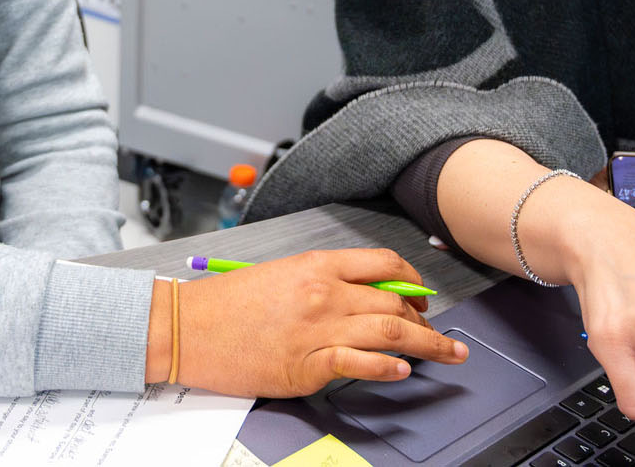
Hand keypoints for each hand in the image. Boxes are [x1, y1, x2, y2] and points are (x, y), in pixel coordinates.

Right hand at [148, 248, 468, 397]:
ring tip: (448, 354)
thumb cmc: (225, 304)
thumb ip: (322, 281)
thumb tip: (363, 295)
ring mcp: (318, 329)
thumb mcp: (279, 275)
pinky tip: (402, 370)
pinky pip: (360, 364)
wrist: (186, 327)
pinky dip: (388, 367)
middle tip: (439, 334)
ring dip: (427, 344)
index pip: (383, 264)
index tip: (422, 297)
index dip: (412, 281)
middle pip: (394, 301)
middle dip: (425, 320)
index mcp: (316, 264)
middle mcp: (324, 293)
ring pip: (390, 331)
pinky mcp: (307, 365)